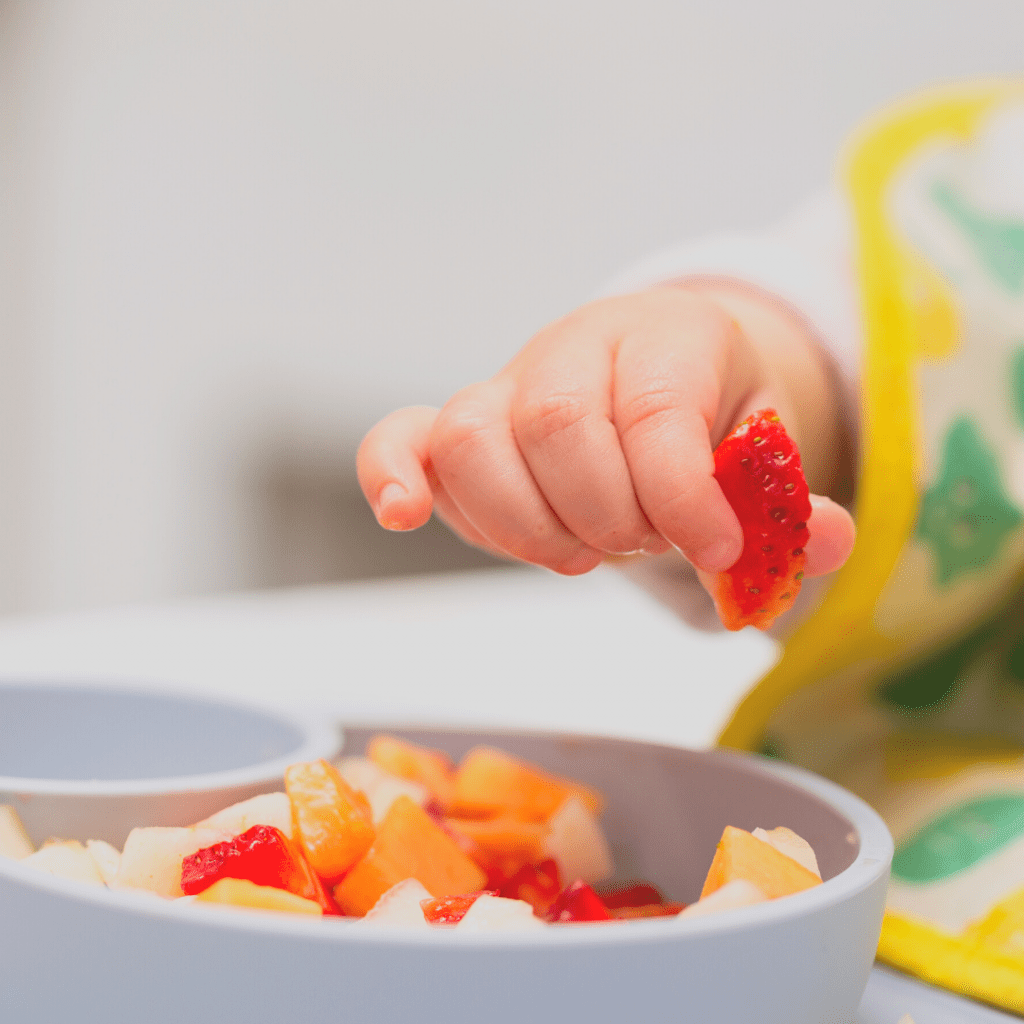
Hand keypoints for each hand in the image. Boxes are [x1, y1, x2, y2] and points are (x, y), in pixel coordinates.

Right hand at [357, 284, 854, 580]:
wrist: (653, 379)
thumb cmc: (711, 421)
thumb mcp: (768, 453)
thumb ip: (791, 502)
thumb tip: (825, 544)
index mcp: (669, 335)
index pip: (656, 409)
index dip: (681, 495)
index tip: (715, 551)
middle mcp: (576, 346)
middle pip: (558, 424)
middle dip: (607, 513)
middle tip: (642, 543)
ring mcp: (506, 384)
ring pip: (475, 439)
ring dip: (528, 524)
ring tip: (581, 552)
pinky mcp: (455, 428)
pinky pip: (400, 438)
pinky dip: (391, 476)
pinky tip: (405, 516)